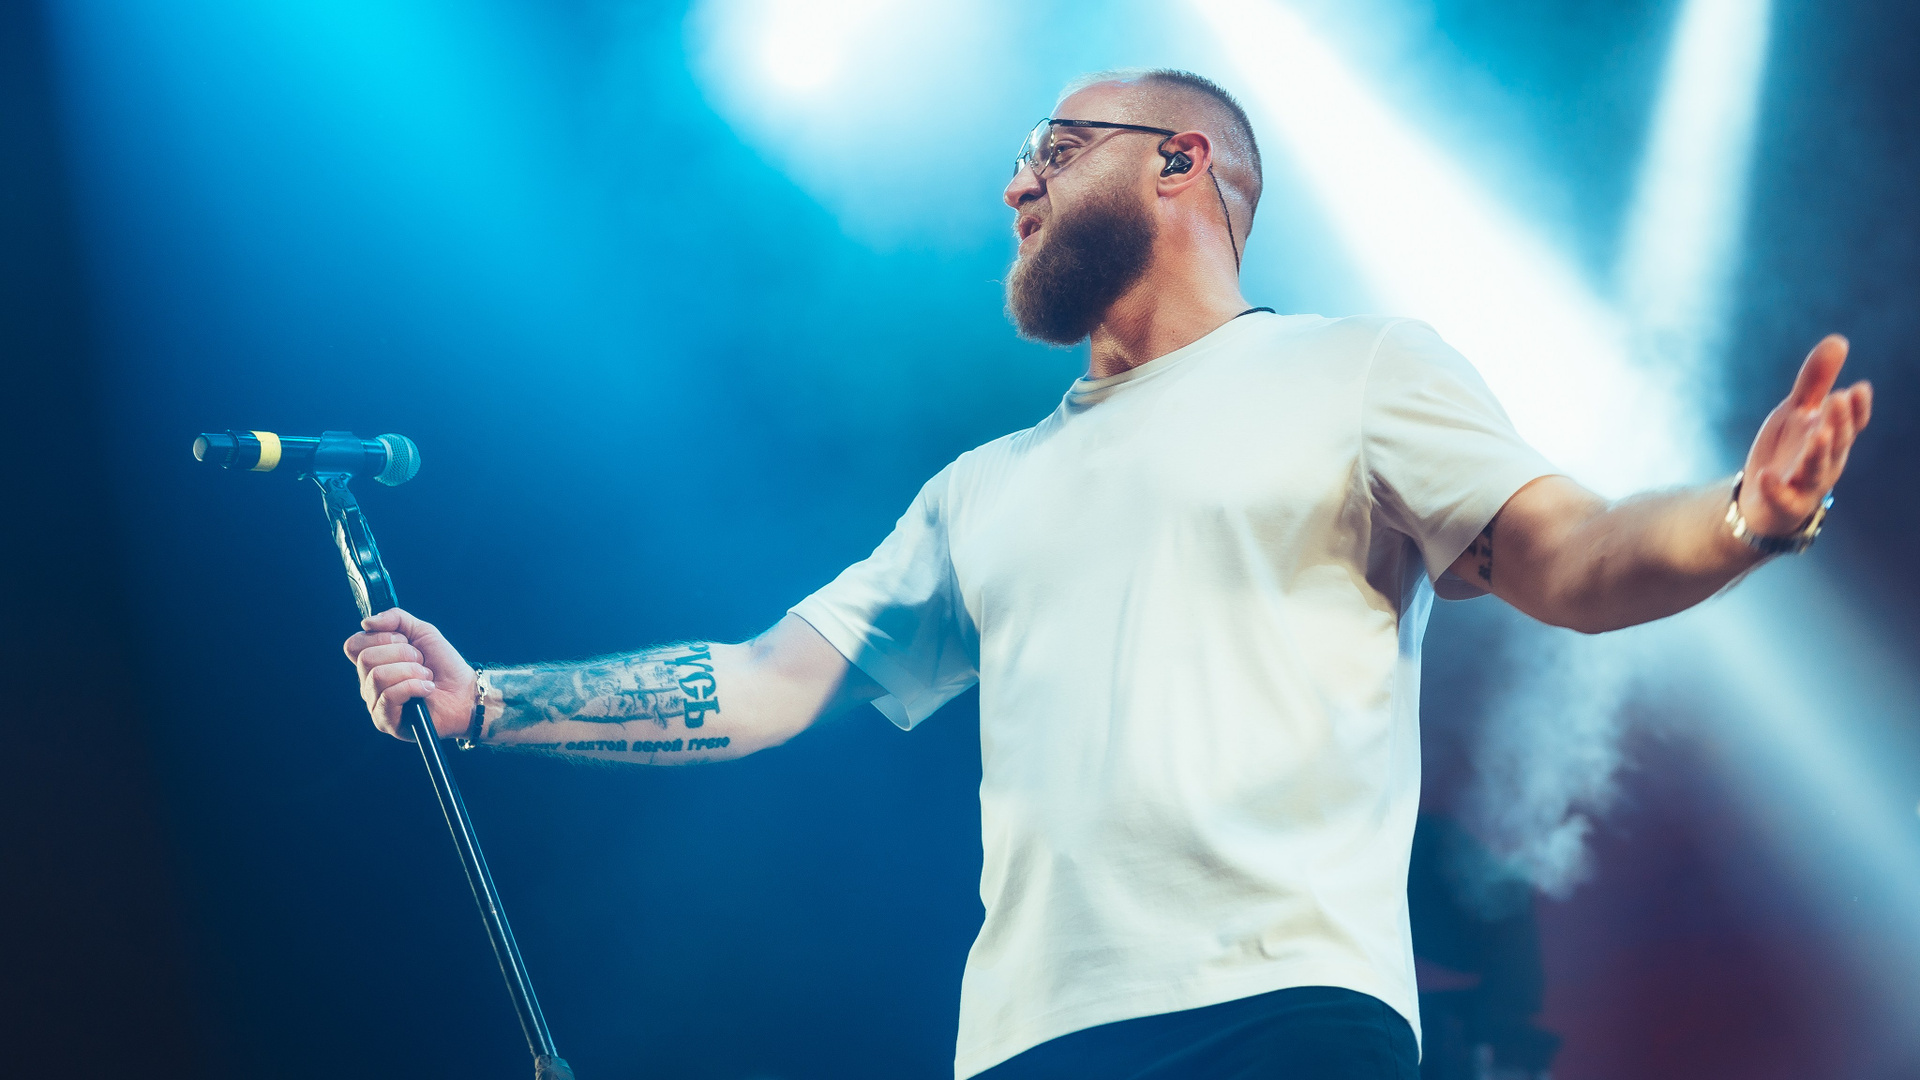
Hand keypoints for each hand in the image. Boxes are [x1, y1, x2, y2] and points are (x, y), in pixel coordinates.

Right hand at [343, 608, 477, 739]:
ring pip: (378, 676)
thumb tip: (367, 622)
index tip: (405, 640)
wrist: (465, 691)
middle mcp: (369, 683)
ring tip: (426, 676)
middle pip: (366, 659)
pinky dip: (414, 687)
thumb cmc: (444, 665)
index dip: (381, 637)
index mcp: (373, 662)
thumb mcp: (422, 632)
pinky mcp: (386, 721)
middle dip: (402, 653)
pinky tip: (427, 689)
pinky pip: (389, 696)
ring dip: (411, 671)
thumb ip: (395, 619)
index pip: (354, 645)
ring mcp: (375, 704)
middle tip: (421, 662)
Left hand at [1738, 334, 1872, 536]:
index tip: (1858, 388)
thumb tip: (1838, 340)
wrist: (1762, 498)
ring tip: (1817, 434)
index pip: (1852, 423)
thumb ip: (1815, 381)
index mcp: (1833, 437)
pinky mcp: (1784, 504)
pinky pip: (1782, 498)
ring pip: (1817, 470)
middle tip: (1837, 398)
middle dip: (1839, 422)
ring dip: (1818, 453)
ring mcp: (1807, 484)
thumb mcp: (1798, 412)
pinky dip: (1775, 488)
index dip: (1857, 408)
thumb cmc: (1788, 450)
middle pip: (1838, 442)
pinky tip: (1765, 475)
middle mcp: (1826, 461)